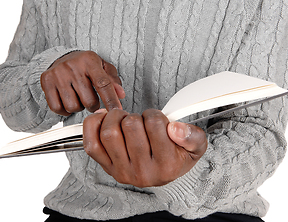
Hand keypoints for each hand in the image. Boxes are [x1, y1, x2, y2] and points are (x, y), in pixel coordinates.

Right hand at [40, 51, 124, 115]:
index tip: (117, 111)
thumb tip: (121, 95)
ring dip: (78, 107)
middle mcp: (73, 67)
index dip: (111, 100)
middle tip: (91, 98)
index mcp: (89, 61)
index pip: (103, 84)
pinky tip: (67, 101)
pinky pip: (57, 108)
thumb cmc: (85, 64)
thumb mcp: (102, 67)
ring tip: (78, 97)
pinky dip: (64, 110)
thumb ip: (113, 80)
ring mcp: (58, 75)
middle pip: (88, 101)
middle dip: (93, 105)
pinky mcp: (46, 82)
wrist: (61, 57)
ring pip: (73, 107)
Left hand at [83, 109, 207, 187]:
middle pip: (130, 126)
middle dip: (136, 115)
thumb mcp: (196, 147)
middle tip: (141, 121)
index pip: (155, 124)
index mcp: (166, 166)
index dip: (155, 114)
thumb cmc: (177, 157)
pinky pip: (91, 144)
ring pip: (109, 132)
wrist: (163, 174)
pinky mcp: (106, 167)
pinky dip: (94, 125)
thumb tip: (174, 129)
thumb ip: (192, 136)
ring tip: (125, 121)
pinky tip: (105, 120)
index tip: (156, 120)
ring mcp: (122, 171)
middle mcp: (142, 172)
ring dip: (116, 118)